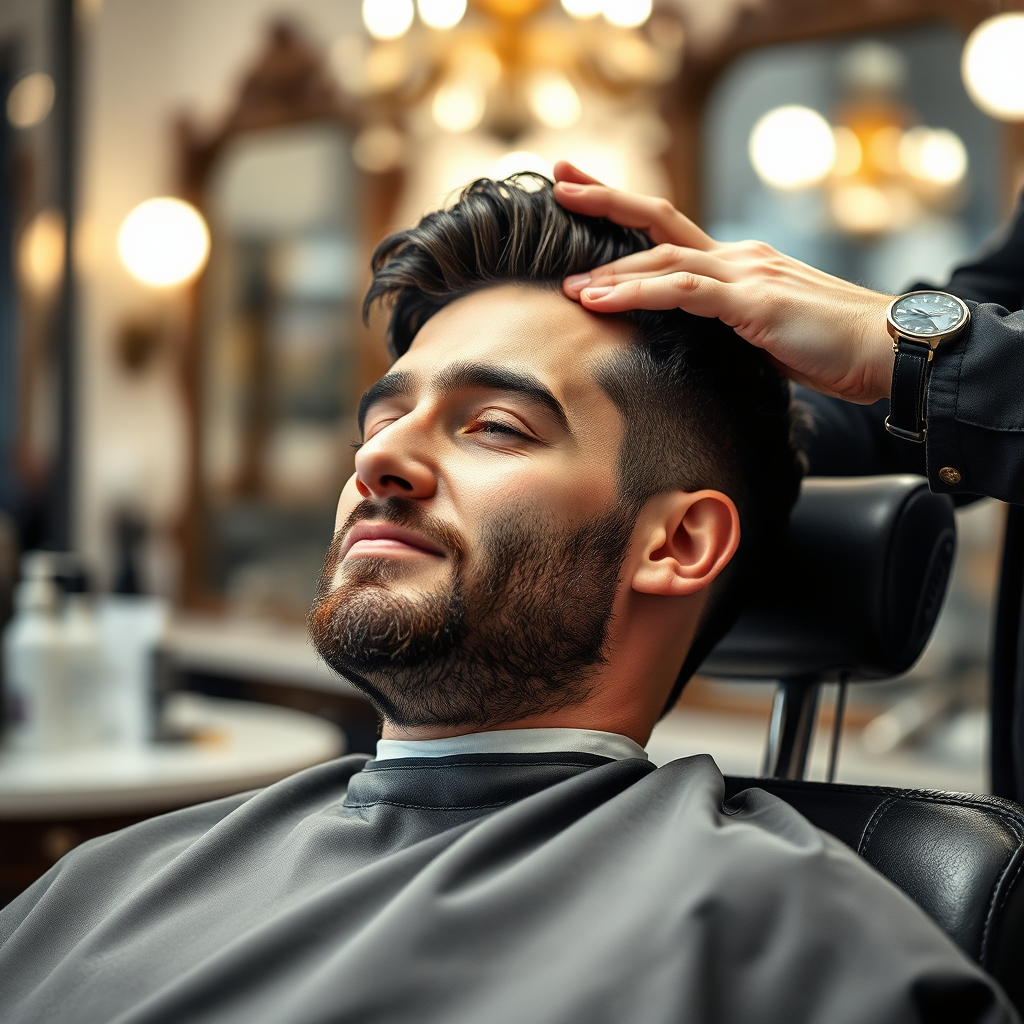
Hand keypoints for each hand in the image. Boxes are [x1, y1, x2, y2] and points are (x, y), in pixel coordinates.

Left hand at [552, 161, 894, 404]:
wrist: (890, 351)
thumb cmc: (833, 350)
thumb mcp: (767, 336)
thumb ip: (729, 330)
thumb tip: (695, 346)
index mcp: (741, 264)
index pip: (672, 229)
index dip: (626, 212)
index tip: (585, 196)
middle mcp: (739, 257)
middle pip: (660, 219)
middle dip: (605, 200)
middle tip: (558, 184)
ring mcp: (747, 273)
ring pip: (664, 255)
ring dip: (611, 270)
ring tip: (568, 283)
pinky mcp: (754, 302)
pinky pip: (683, 292)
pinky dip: (637, 293)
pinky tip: (600, 301)